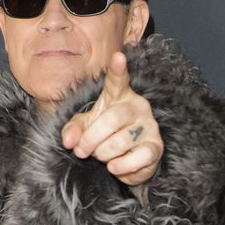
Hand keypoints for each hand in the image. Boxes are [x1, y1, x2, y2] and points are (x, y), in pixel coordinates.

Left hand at [61, 51, 163, 186]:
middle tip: (81, 152)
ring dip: (103, 154)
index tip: (118, 57)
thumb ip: (73, 130)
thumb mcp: (85, 128)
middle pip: (112, 118)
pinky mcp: (155, 148)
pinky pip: (138, 158)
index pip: (118, 81)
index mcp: (118, 96)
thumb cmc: (104, 136)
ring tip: (101, 157)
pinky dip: (121, 166)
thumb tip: (69, 142)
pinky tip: (114, 167)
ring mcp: (149, 126)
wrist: (125, 161)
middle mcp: (137, 107)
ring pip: (121, 141)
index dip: (117, 70)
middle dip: (91, 139)